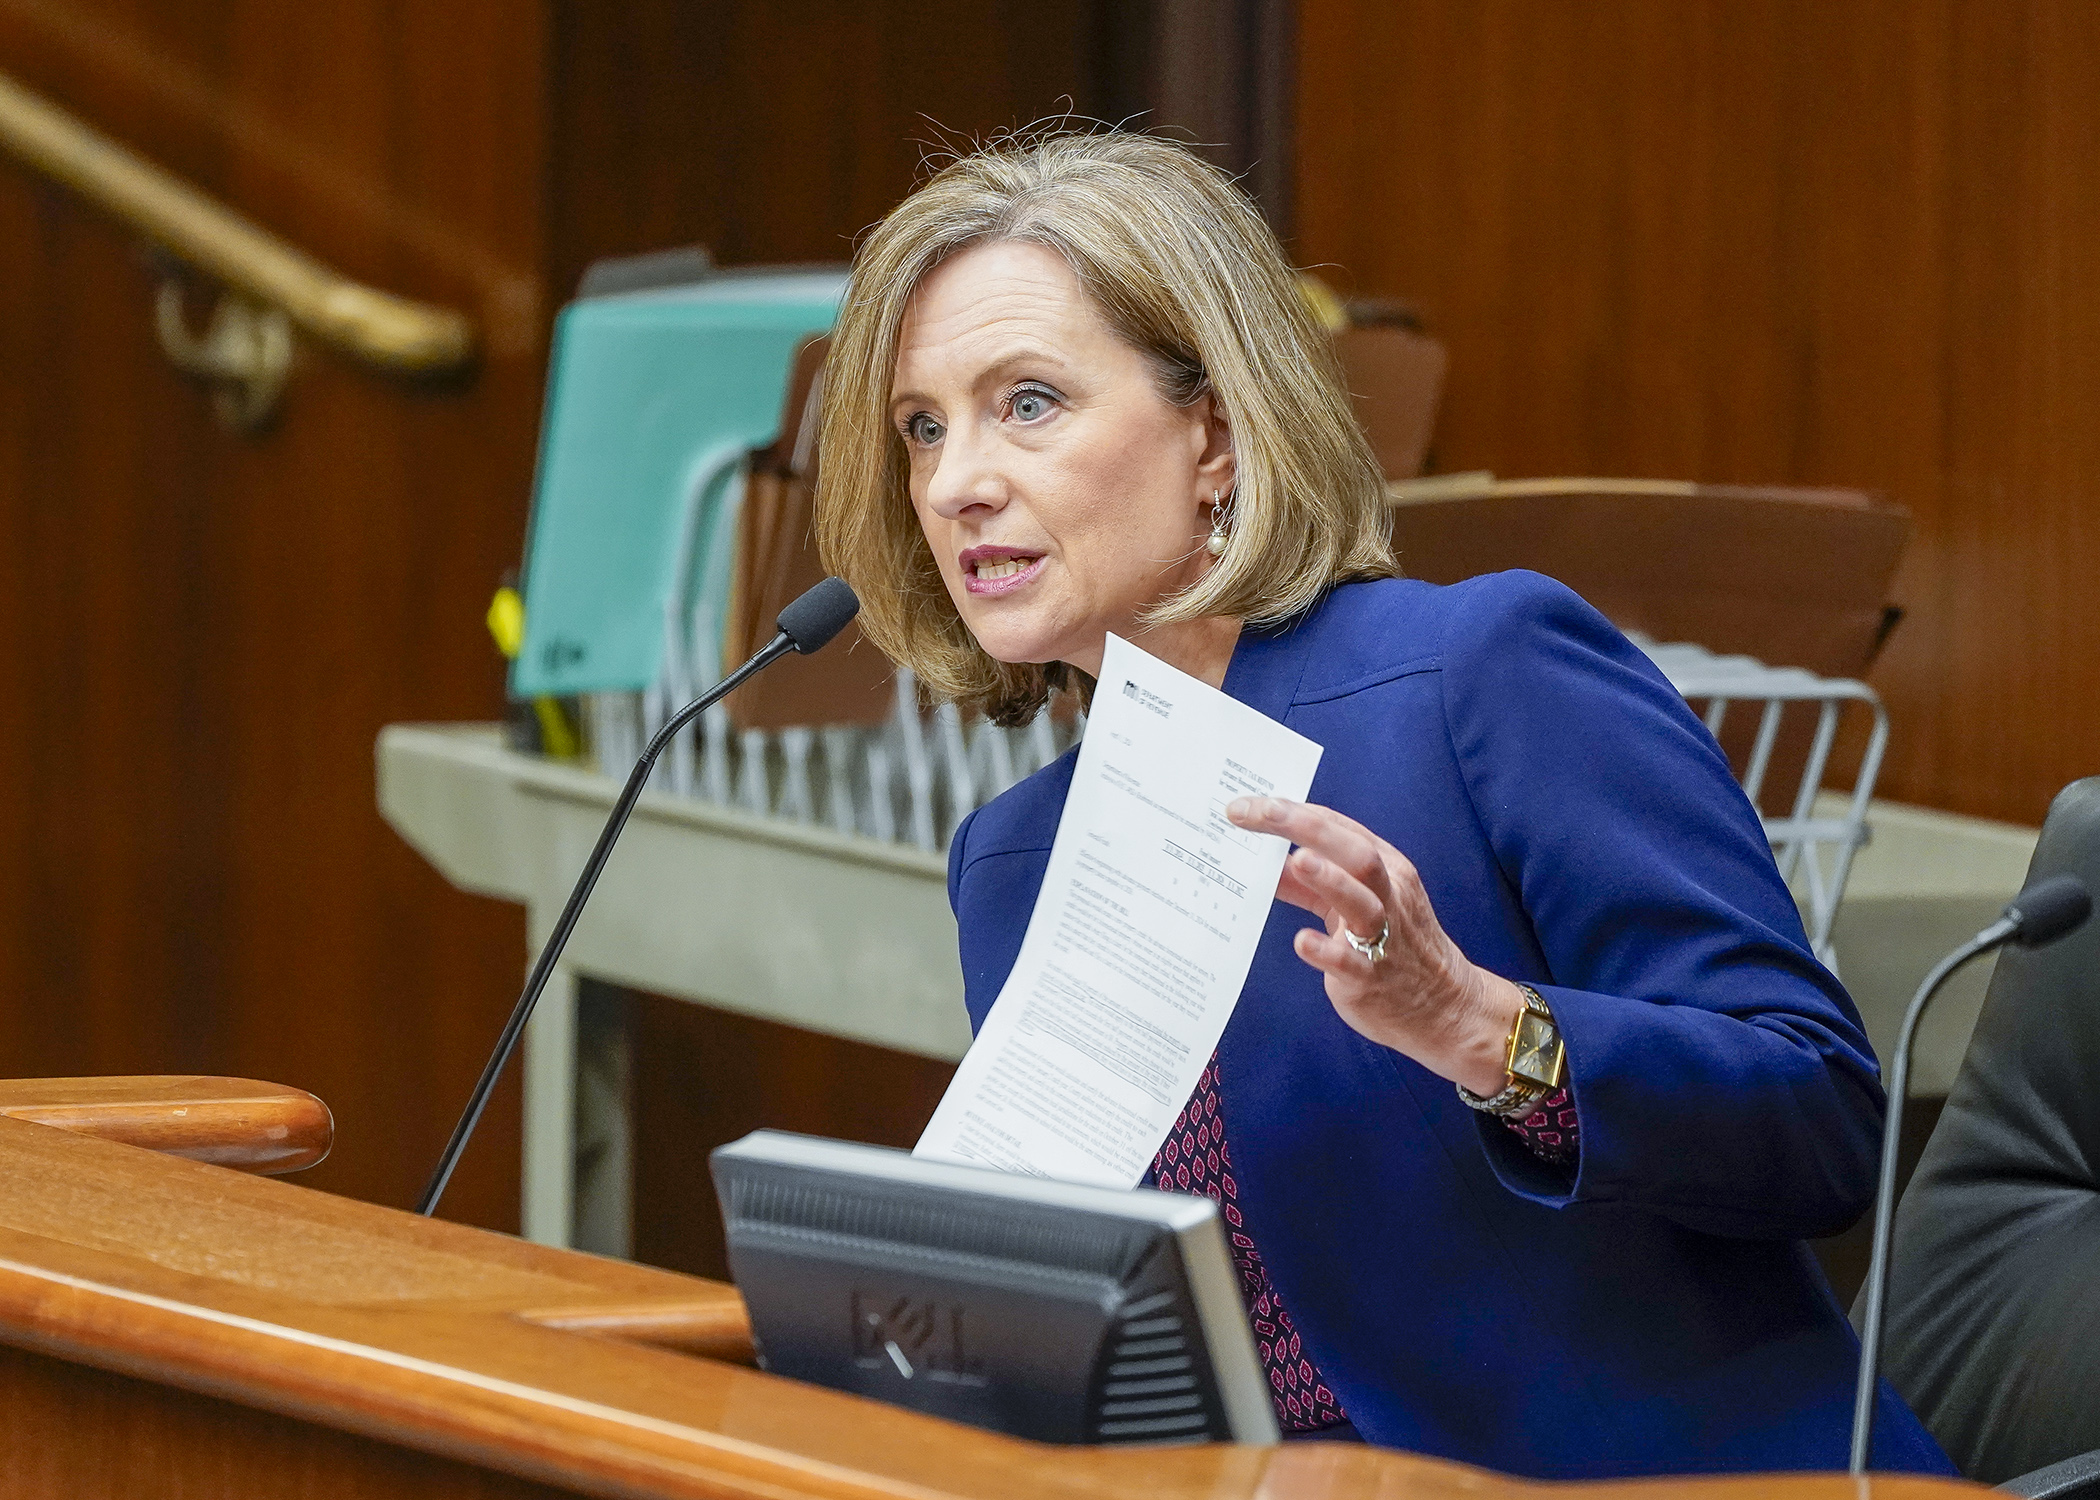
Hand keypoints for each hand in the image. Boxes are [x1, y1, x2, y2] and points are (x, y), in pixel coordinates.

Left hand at [1226, 796, 1523, 1095]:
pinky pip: (1351, 962)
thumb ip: (1311, 885)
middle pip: (1356, 853)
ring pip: (1362, 902)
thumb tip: (1265, 865)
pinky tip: (1302, 941)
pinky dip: (1325, 950)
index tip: (1246, 805)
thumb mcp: (1354, 905)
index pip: (1338, 828)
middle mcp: (1388, 896)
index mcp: (1385, 869)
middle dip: (1306, 828)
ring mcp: (1383, 937)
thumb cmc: (1391, 945)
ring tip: (1297, 861)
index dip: (1292, 811)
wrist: (1442, 1006)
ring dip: (1329, 880)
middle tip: (1260, 813)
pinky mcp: (1372, 978)